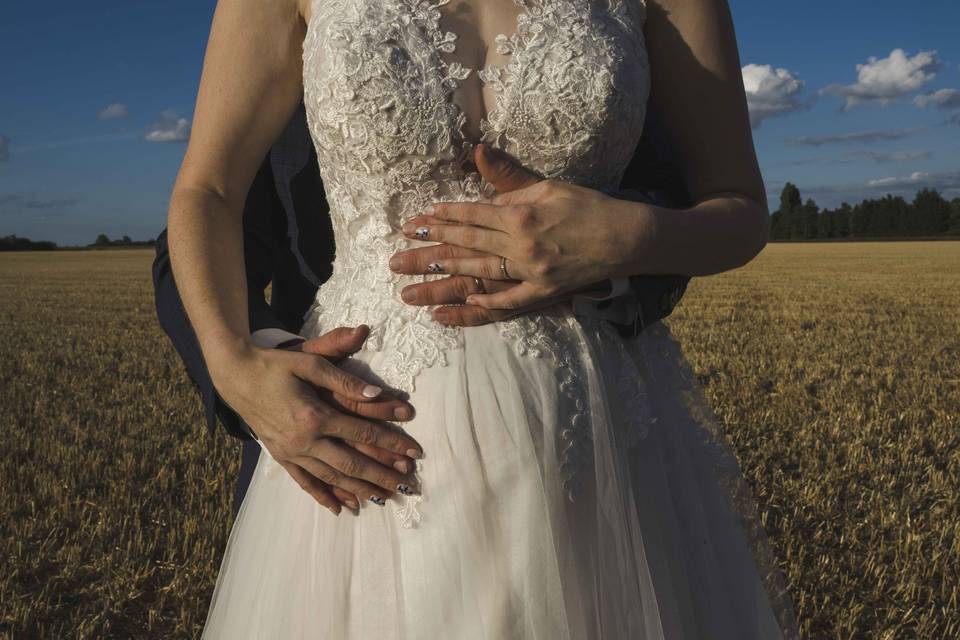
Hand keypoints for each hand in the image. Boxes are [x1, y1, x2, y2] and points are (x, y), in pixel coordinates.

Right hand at [208, 325, 422, 515]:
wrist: (236, 376)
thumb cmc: (276, 365)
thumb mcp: (310, 363)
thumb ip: (344, 381)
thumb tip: (376, 394)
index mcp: (315, 414)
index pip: (363, 432)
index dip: (392, 443)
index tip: (414, 453)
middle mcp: (304, 439)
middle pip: (351, 463)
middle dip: (382, 476)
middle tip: (407, 486)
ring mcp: (291, 451)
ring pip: (331, 477)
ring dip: (359, 489)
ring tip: (384, 499)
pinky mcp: (280, 456)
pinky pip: (304, 482)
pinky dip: (323, 496)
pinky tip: (340, 508)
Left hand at [388, 144, 616, 324]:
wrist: (625, 236)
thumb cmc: (587, 206)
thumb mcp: (549, 186)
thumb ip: (512, 184)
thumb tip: (481, 171)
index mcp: (521, 214)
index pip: (473, 214)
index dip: (445, 216)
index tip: (421, 216)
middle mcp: (521, 244)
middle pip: (467, 244)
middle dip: (431, 245)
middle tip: (401, 250)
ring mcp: (531, 271)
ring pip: (479, 273)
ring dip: (445, 277)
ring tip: (416, 280)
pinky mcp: (544, 291)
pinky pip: (511, 301)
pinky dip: (489, 303)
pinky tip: (465, 303)